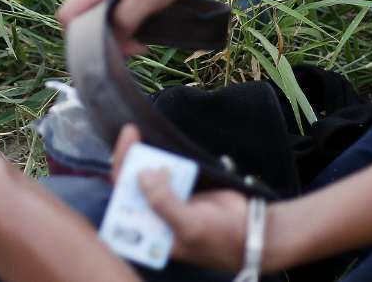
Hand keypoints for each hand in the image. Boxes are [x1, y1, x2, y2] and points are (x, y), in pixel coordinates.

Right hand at [57, 0, 193, 54]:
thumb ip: (124, 21)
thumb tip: (110, 44)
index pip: (66, 16)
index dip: (82, 38)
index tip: (112, 47)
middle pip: (78, 18)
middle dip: (102, 37)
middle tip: (134, 45)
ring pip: (90, 13)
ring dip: (111, 29)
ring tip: (139, 35)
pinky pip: (99, 5)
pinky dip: (114, 18)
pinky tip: (135, 20)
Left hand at [111, 126, 251, 270]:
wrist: (251, 229)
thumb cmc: (218, 238)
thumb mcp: (188, 226)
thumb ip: (163, 203)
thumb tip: (142, 174)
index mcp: (149, 231)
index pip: (124, 201)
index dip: (120, 175)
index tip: (124, 150)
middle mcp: (154, 215)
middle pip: (133, 184)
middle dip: (128, 160)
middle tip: (131, 133)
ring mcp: (168, 198)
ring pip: (150, 173)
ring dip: (145, 155)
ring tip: (139, 133)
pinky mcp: (183, 185)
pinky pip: (169, 168)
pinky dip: (164, 156)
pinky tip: (158, 141)